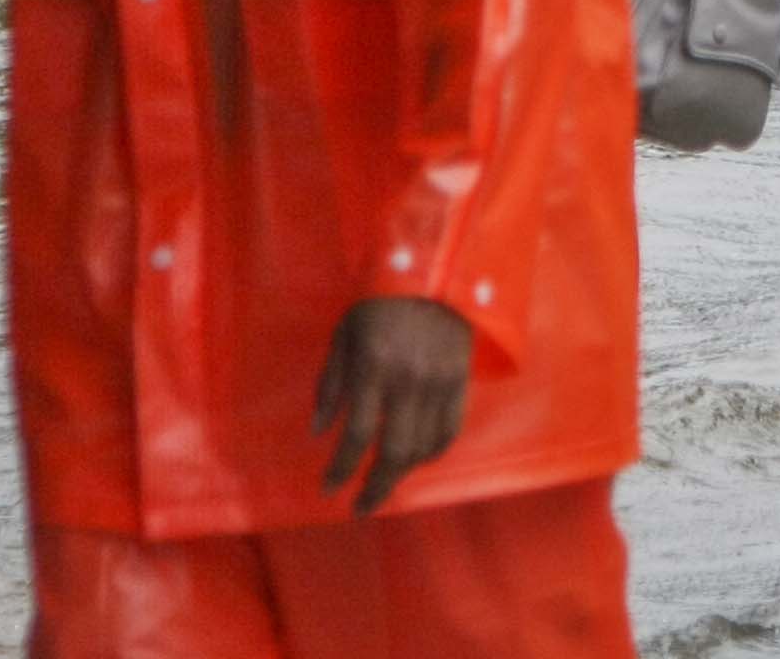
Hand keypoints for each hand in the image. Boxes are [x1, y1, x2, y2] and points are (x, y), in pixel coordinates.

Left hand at [314, 296, 471, 514]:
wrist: (437, 272)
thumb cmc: (379, 304)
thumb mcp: (344, 335)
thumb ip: (331, 384)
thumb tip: (318, 433)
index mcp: (373, 368)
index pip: (356, 435)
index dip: (340, 469)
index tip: (327, 489)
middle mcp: (409, 381)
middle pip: (394, 452)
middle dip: (375, 487)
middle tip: (360, 507)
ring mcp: (439, 383)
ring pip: (423, 448)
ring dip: (402, 473)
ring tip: (383, 482)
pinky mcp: (460, 382)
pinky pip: (449, 431)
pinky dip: (431, 453)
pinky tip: (415, 459)